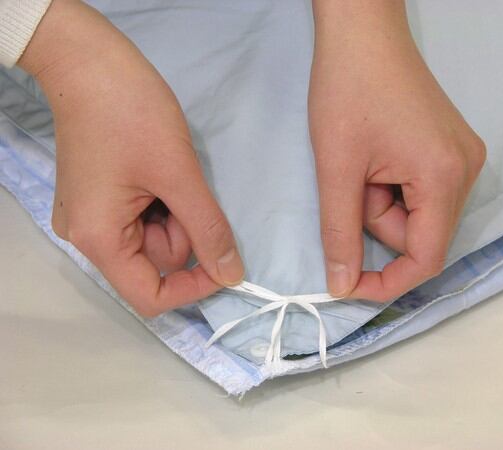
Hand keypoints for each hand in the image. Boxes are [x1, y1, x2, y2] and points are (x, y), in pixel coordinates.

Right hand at [18, 0, 243, 315]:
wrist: (90, 63)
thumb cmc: (132, 114)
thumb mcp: (180, 175)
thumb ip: (208, 230)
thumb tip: (232, 275)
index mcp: (100, 239)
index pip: (151, 297)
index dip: (193, 288)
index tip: (224, 260)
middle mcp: (89, 238)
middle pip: (155, 263)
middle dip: (184, 232)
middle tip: (184, 188)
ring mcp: (92, 218)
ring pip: (154, 239)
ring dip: (176, 214)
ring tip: (168, 171)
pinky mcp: (101, 199)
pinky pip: (143, 219)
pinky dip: (163, 203)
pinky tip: (158, 170)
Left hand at [309, 0, 485, 300]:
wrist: (362, 33)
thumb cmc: (348, 91)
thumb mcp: (337, 169)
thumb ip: (340, 234)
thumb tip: (342, 286)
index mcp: (445, 177)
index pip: (427, 258)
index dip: (388, 281)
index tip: (350, 283)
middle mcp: (466, 171)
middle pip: (419, 233)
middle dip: (375, 221)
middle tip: (350, 184)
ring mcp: (461, 158)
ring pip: (416, 213)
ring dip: (379, 202)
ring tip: (360, 162)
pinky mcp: (449, 149)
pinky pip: (419, 192)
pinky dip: (390, 188)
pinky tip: (375, 156)